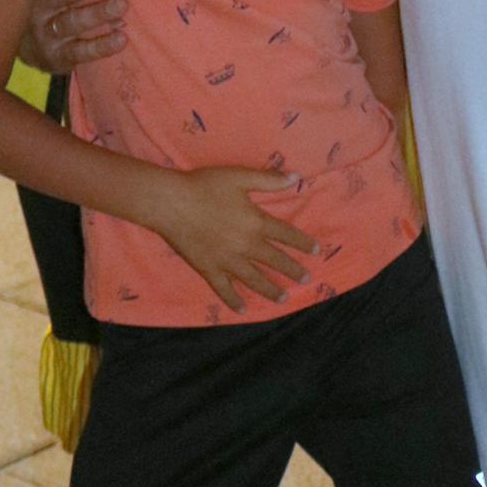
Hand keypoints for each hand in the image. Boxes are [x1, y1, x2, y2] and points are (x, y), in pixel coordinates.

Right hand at [20, 0, 126, 69]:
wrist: (26, 46)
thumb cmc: (47, 2)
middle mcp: (37, 7)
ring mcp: (45, 33)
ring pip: (72, 22)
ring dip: (98, 13)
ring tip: (122, 5)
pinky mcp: (56, 57)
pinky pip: (80, 52)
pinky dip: (101, 45)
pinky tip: (122, 38)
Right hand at [146, 167, 319, 310]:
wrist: (171, 203)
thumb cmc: (205, 186)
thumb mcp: (240, 177)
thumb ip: (269, 180)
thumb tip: (296, 178)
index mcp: (256, 222)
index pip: (286, 235)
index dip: (303, 243)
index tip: (316, 251)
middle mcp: (246, 245)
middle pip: (275, 260)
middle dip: (292, 271)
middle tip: (306, 280)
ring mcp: (227, 260)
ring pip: (254, 279)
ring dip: (270, 290)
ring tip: (283, 299)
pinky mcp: (208, 269)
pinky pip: (224, 288)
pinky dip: (233, 300)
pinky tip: (243, 310)